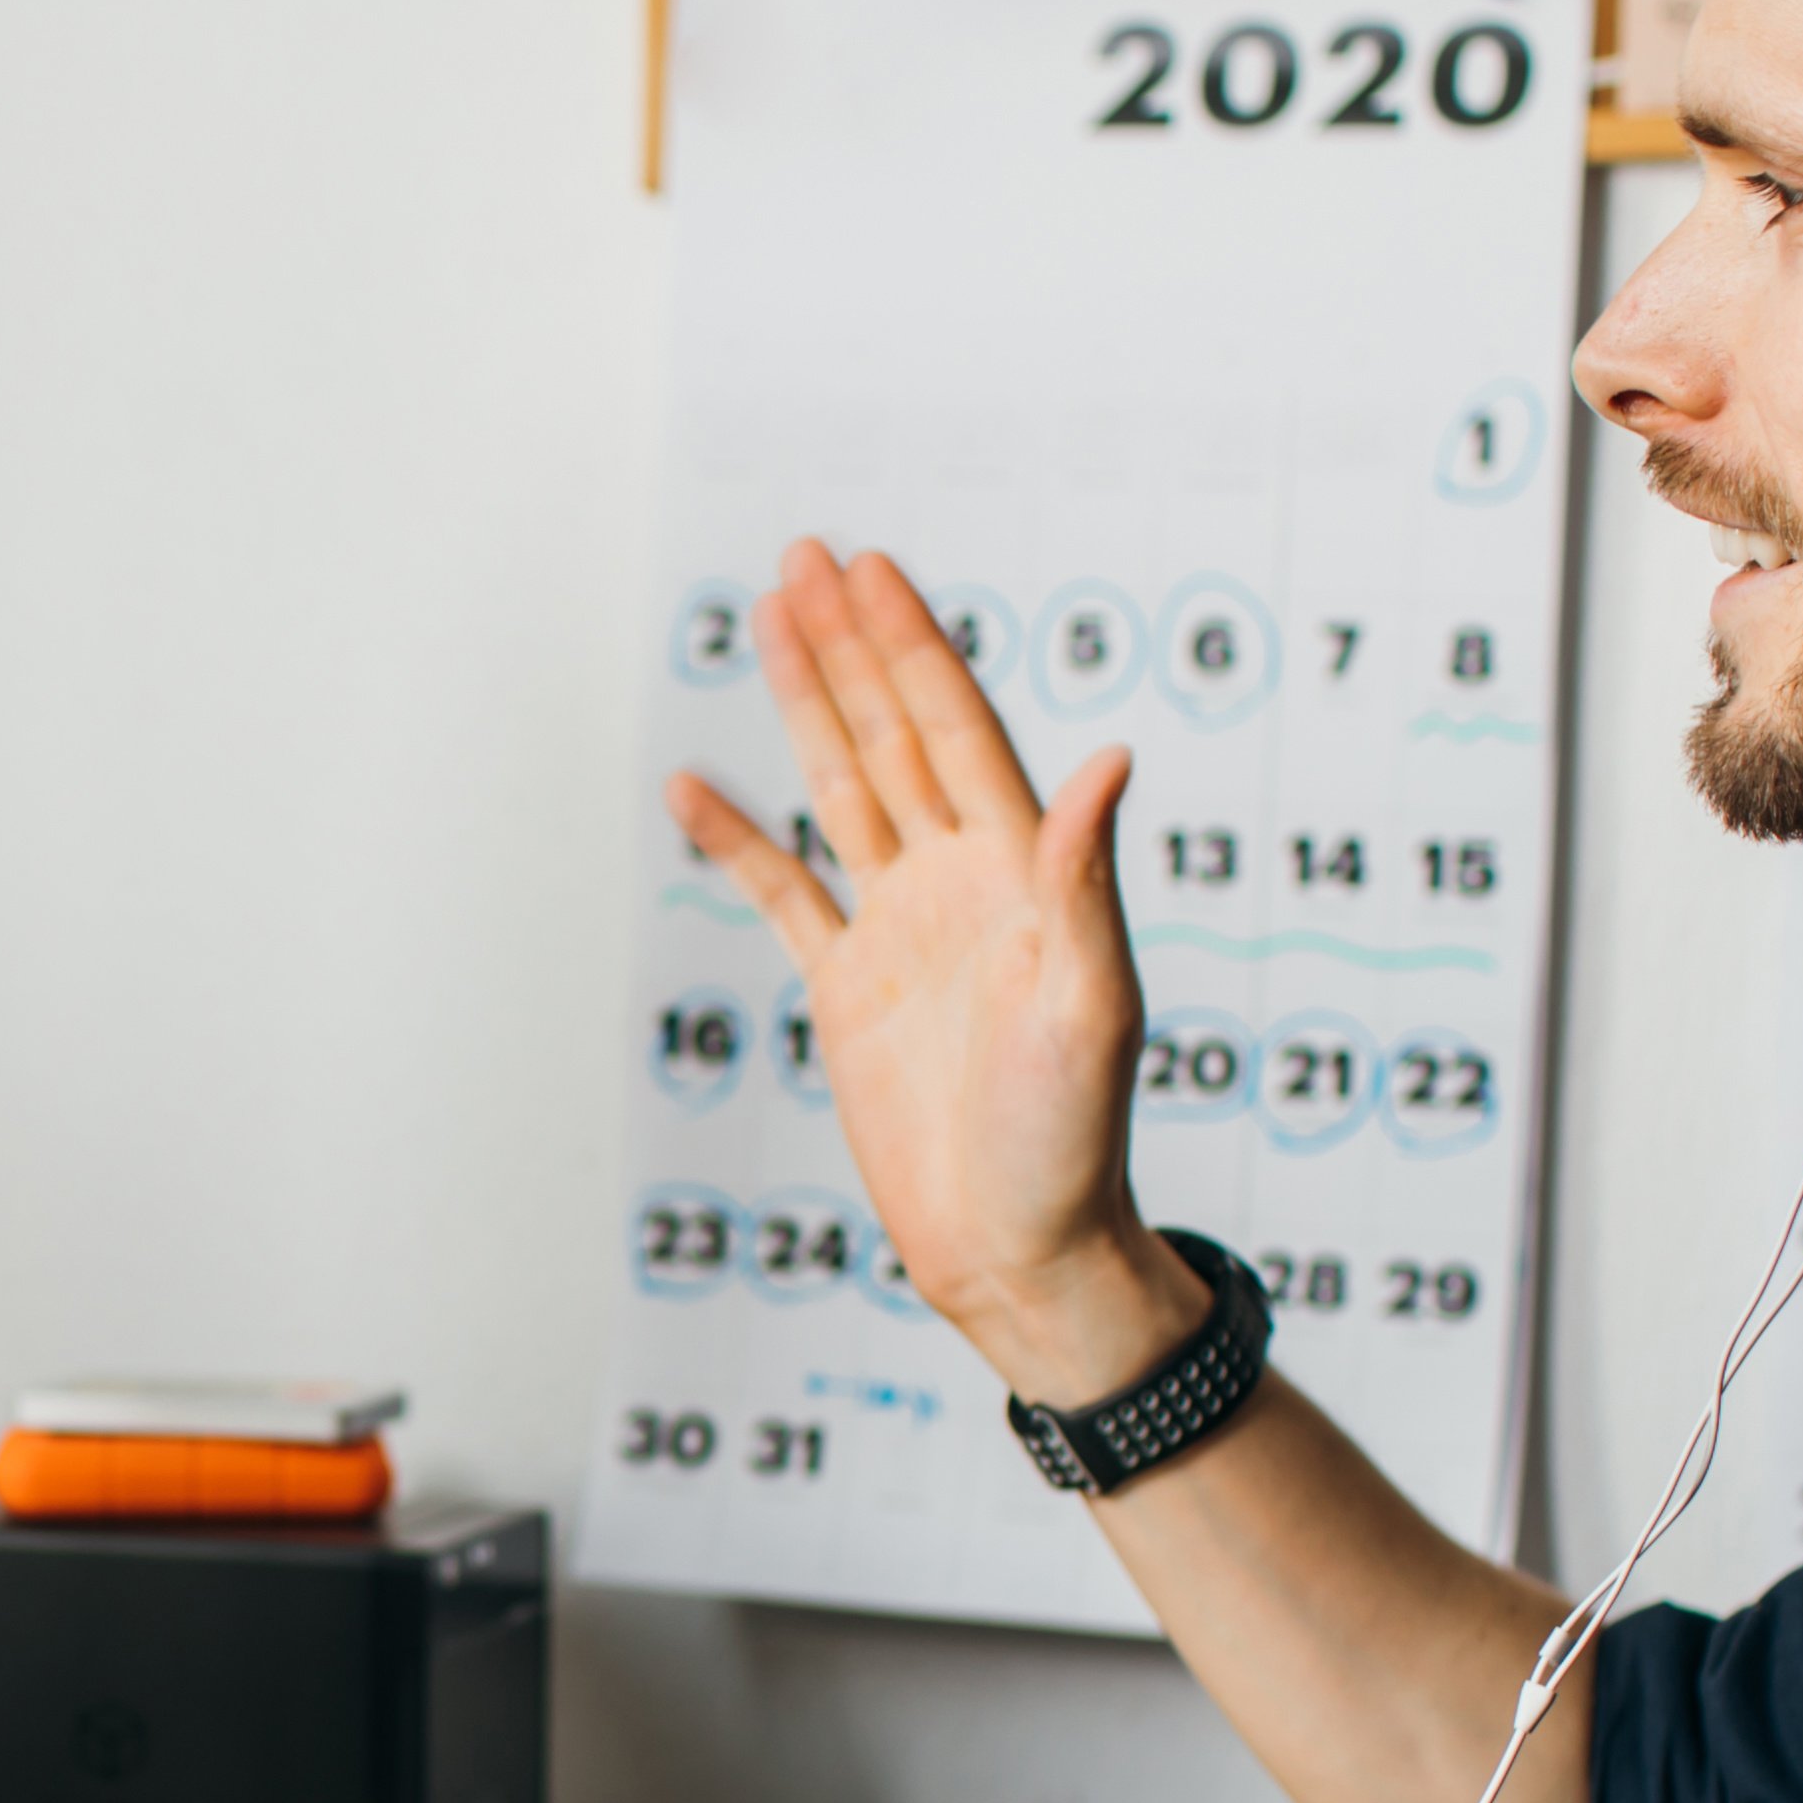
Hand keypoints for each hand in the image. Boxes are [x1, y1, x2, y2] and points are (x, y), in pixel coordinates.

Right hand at [669, 543, 1192, 1401]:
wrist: (1018, 1246)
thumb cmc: (1073, 1140)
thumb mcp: (1090, 1005)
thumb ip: (1084, 879)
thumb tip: (1109, 759)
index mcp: (1022, 872)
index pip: (956, 729)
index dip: (913, 646)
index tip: (874, 571)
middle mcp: (960, 882)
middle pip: (892, 733)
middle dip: (852, 644)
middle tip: (808, 555)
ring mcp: (901, 929)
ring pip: (840, 789)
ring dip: (806, 705)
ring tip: (769, 620)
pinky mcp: (850, 989)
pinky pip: (783, 894)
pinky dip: (738, 839)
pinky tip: (693, 787)